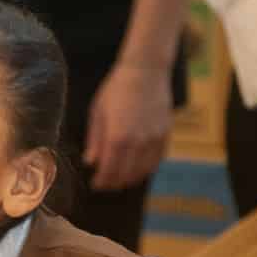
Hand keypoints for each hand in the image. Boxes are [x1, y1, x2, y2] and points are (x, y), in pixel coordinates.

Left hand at [84, 61, 174, 191]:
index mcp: (117, 137)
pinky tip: (138, 168)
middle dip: (114, 183)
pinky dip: (147, 168)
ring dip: (130, 178)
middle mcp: (137, 142)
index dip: (102, 181)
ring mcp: (154, 139)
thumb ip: (95, 140)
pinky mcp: (165, 134)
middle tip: (106, 184)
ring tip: (121, 178)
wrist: (145, 71)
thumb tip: (91, 162)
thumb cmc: (117, 88)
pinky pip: (157, 160)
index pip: (109, 170)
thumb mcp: (98, 112)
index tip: (96, 184)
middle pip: (126, 175)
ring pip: (143, 171)